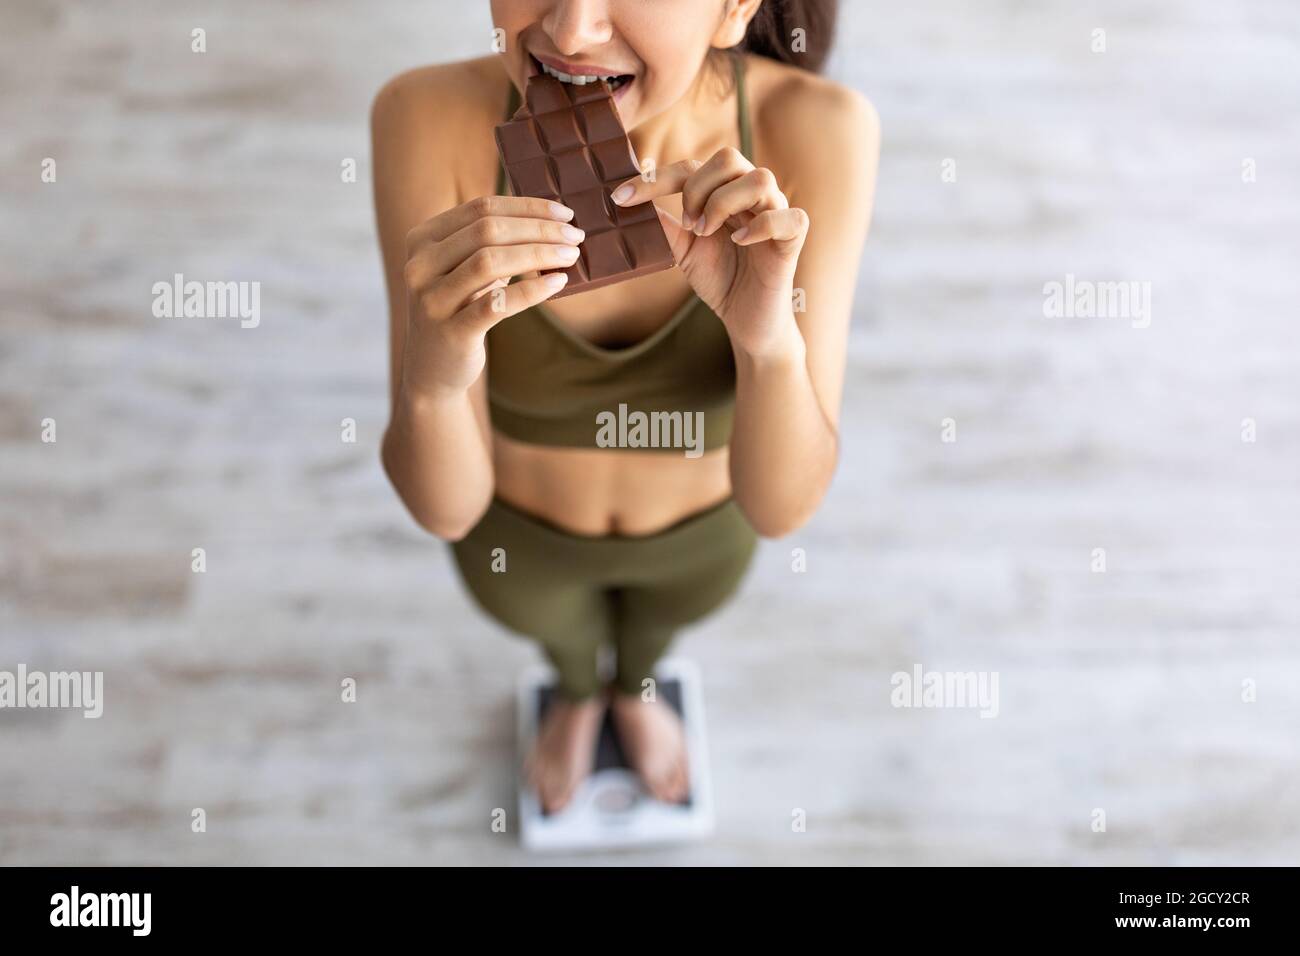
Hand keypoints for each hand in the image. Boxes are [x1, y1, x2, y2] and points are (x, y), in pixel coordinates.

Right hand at [400, 195, 582, 394]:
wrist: (432, 370)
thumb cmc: (458, 311)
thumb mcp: (466, 271)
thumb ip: (494, 245)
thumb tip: (553, 223)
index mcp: (422, 240)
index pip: (480, 208)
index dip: (527, 207)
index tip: (564, 213)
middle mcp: (420, 266)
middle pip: (487, 230)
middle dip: (539, 229)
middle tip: (575, 237)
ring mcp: (431, 300)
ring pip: (490, 261)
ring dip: (538, 254)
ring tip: (570, 256)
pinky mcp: (451, 332)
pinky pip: (497, 303)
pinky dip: (531, 290)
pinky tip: (557, 282)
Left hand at [610, 148, 808, 355]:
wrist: (747, 319)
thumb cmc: (721, 280)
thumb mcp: (683, 251)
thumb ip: (665, 226)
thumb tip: (629, 204)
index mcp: (724, 192)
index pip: (691, 167)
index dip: (654, 179)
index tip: (621, 199)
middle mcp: (752, 196)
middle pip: (729, 158)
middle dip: (698, 188)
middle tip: (688, 224)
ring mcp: (776, 213)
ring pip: (760, 178)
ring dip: (724, 203)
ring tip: (708, 233)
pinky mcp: (793, 239)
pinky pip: (789, 216)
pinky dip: (761, 225)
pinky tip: (740, 242)